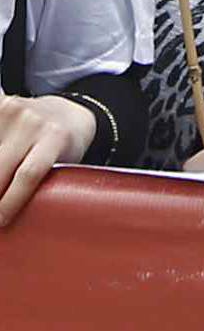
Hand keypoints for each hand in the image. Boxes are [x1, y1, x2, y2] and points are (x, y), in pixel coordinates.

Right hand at [0, 94, 94, 227]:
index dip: (8, 203)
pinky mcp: (1, 104)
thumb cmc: (65, 152)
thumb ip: (44, 188)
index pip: (28, 175)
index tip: (1, 222)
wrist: (71, 112)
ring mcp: (14, 111)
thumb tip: (21, 225)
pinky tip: (1, 160)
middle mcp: (34, 123)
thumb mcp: (64, 169)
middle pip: (0, 169)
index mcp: (56, 139)